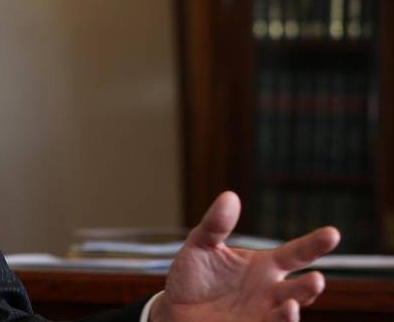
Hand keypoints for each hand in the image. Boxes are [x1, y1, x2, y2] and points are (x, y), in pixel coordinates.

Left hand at [152, 191, 340, 321]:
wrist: (174, 306)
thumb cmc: (193, 274)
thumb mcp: (201, 244)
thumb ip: (216, 224)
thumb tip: (229, 196)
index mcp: (265, 265)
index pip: (296, 253)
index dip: (314, 244)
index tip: (332, 233)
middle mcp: (270, 290)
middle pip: (299, 289)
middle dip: (310, 286)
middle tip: (317, 278)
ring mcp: (263, 312)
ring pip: (287, 313)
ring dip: (292, 310)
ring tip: (291, 303)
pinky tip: (280, 313)